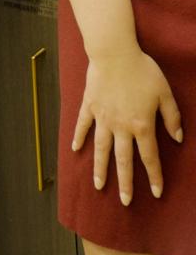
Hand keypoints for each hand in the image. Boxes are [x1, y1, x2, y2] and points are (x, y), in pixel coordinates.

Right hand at [73, 47, 182, 204]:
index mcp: (141, 125)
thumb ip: (172, 116)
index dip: (154, 176)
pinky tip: (76, 150)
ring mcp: (103, 117)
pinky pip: (83, 125)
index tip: (156, 192)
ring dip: (101, 169)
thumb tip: (178, 138)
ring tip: (99, 186)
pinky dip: (79, 138)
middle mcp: (121, 126)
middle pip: (123, 160)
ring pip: (102, 149)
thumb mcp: (164, 92)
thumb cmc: (142, 70)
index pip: (149, 157)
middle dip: (125, 183)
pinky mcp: (90, 105)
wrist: (114, 52)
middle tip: (125, 202)